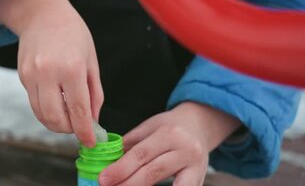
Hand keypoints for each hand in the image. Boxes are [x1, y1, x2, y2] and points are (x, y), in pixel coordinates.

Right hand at [0, 0, 103, 146]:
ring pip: (41, 115)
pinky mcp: (22, 76)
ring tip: (68, 116)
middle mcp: (49, 73)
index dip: (85, 131)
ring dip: (56, 123)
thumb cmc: (72, 34)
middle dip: (69, 130)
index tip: (91, 141)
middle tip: (78, 127)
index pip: (78, 110)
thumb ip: (93, 93)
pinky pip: (34, 102)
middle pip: (55, 118)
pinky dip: (46, 109)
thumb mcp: (91, 61)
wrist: (42, 15)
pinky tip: (56, 102)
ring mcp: (32, 75)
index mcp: (72, 68)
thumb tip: (93, 121)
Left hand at [99, 102, 240, 185]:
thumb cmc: (169, 127)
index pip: (141, 154)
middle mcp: (185, 149)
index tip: (103, 178)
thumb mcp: (148, 128)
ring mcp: (196, 166)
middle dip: (128, 183)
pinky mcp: (201, 179)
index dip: (120, 168)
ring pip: (173, 185)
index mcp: (168, 134)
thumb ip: (129, 144)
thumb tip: (106, 161)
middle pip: (153, 171)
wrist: (199, 125)